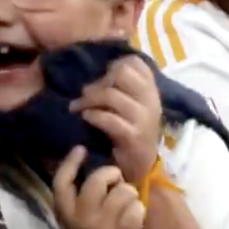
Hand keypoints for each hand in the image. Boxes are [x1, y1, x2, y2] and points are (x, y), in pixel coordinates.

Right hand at [53, 147, 151, 228]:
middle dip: (113, 176)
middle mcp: (80, 220)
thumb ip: (80, 192)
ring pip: (122, 191)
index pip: (61, 181)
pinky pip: (136, 208)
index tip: (81, 148)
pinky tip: (137, 218)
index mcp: (66, 213)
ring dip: (130, 194)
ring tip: (128, 204)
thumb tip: (83, 155)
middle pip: (97, 181)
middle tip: (117, 184)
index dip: (70, 162)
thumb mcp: (80, 216)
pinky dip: (140, 210)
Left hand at [69, 56, 161, 183]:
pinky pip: (110, 119)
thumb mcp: (129, 103)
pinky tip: (86, 118)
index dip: (113, 66)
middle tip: (87, 93)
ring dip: (89, 100)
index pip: (134, 62)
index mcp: (150, 89)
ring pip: (112, 95)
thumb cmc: (130, 130)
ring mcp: (144, 118)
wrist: (141, 166)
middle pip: (123, 72)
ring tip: (78, 107)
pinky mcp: (134, 136)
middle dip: (100, 80)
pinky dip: (94, 116)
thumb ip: (118, 85)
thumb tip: (92, 71)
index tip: (103, 78)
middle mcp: (151, 100)